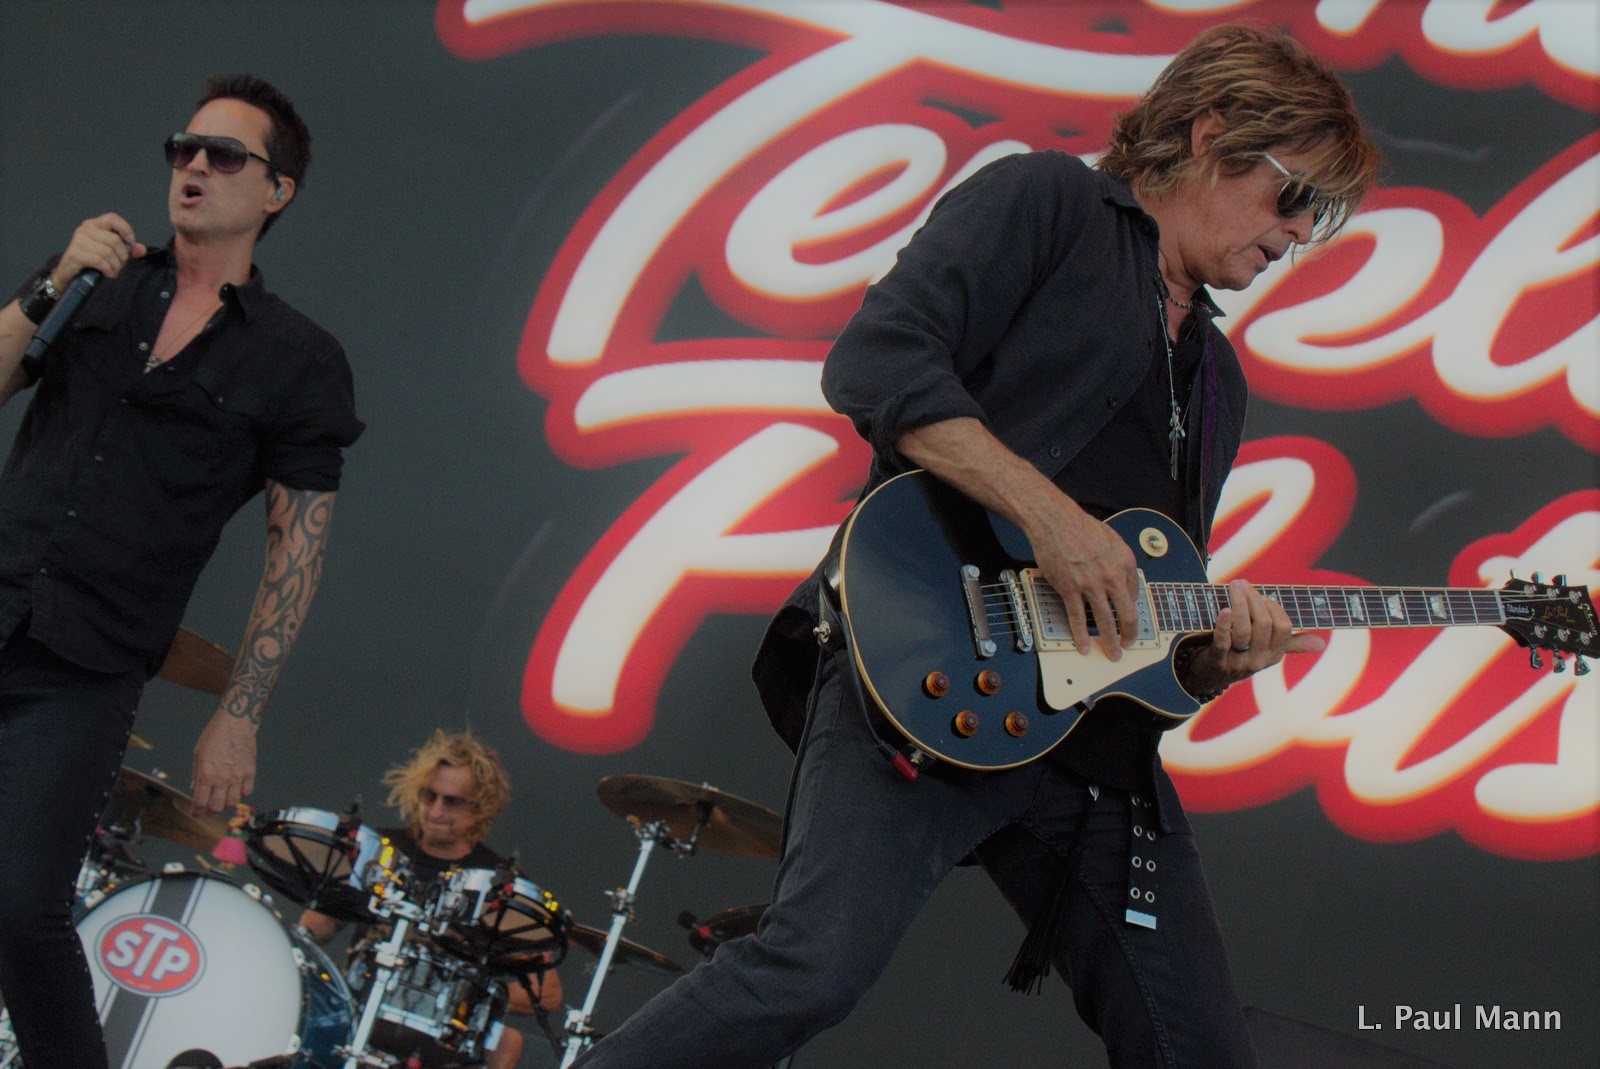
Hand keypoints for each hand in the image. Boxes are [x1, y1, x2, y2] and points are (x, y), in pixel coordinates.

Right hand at [50, 213, 145, 290]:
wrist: (69, 277)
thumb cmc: (91, 263)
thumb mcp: (112, 255)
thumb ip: (128, 250)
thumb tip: (141, 249)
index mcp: (94, 225)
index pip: (112, 218)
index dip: (125, 230)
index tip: (130, 243)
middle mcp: (85, 230)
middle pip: (114, 240)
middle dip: (122, 256)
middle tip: (120, 266)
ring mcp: (78, 241)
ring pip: (108, 252)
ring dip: (115, 266)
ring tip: (113, 271)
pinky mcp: (74, 254)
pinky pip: (99, 261)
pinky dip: (108, 269)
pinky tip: (108, 274)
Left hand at [191, 709, 256, 815]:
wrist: (235, 722)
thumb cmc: (214, 735)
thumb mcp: (198, 754)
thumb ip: (196, 773)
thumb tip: (195, 788)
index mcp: (206, 774)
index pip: (200, 802)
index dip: (196, 811)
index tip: (195, 812)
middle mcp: (222, 779)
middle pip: (216, 807)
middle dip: (210, 812)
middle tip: (208, 810)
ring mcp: (238, 776)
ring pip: (233, 802)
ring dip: (225, 805)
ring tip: (222, 801)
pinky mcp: (250, 771)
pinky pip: (247, 791)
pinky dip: (241, 794)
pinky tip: (236, 789)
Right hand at [1027, 496, 1139, 659]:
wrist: (1055, 521)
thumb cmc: (1079, 526)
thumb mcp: (1111, 539)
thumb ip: (1118, 560)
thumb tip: (1121, 577)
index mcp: (1125, 563)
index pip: (1134, 595)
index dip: (1131, 610)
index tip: (1128, 619)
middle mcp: (1112, 576)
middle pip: (1127, 614)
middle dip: (1130, 634)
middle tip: (1128, 644)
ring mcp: (1091, 585)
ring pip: (1105, 621)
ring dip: (1110, 641)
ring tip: (1112, 653)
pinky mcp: (1071, 589)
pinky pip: (1078, 618)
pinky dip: (1081, 635)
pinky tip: (1083, 645)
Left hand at [1182, 579, 1325, 693]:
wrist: (1211, 677)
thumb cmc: (1242, 654)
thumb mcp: (1268, 651)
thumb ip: (1292, 644)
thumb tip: (1321, 644)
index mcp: (1274, 654)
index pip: (1284, 627)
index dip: (1274, 608)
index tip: (1262, 596)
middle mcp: (1259, 660)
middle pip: (1263, 624)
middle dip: (1254, 599)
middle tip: (1242, 583)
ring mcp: (1238, 661)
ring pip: (1243, 630)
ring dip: (1239, 604)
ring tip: (1234, 586)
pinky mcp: (1217, 660)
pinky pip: (1222, 641)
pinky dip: (1223, 624)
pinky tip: (1224, 609)